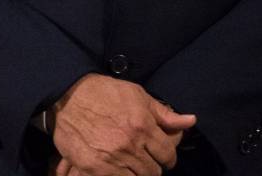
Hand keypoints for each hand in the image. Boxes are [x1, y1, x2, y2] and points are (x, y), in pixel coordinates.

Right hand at [50, 74, 195, 175]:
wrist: (69, 96)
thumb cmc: (106, 93)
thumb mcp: (139, 96)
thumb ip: (164, 114)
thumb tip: (191, 121)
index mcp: (143, 126)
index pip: (168, 155)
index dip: (168, 158)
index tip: (163, 157)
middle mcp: (130, 145)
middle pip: (153, 172)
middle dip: (153, 167)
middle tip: (146, 160)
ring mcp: (111, 159)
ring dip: (137, 174)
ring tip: (132, 165)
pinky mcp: (93, 169)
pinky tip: (118, 170)